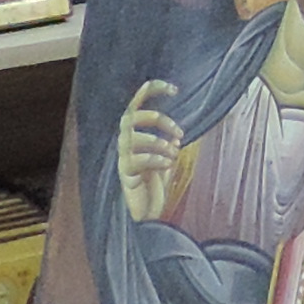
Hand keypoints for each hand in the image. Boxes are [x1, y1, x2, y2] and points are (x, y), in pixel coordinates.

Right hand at [114, 80, 188, 223]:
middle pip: (131, 117)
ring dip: (159, 143)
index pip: (136, 104)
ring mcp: (123, 159)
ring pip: (133, 137)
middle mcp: (125, 144)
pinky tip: (168, 165)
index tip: (174, 89)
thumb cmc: (155, 186)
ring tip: (174, 154)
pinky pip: (137, 160)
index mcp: (134, 136)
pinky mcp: (126, 174)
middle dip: (158, 120)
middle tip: (179, 133)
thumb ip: (169, 146)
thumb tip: (176, 138)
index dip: (152, 91)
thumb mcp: (166, 160)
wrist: (147, 214)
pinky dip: (156, 159)